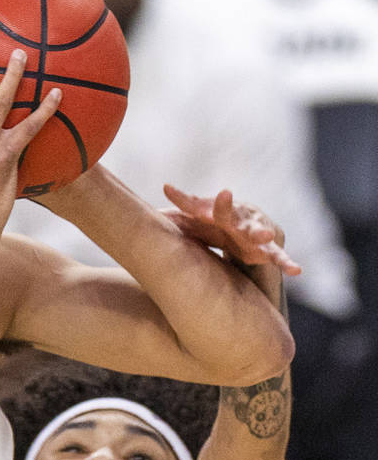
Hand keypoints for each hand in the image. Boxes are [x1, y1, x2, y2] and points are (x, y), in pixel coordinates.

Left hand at [162, 185, 301, 275]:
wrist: (250, 231)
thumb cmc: (218, 222)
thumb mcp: (198, 216)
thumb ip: (183, 204)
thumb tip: (164, 189)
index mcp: (220, 211)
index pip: (202, 204)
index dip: (190, 199)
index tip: (176, 190)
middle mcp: (239, 218)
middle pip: (231, 213)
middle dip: (226, 207)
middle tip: (224, 195)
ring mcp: (256, 233)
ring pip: (259, 232)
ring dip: (261, 233)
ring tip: (265, 235)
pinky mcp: (267, 251)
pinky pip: (279, 257)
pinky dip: (287, 263)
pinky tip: (296, 270)